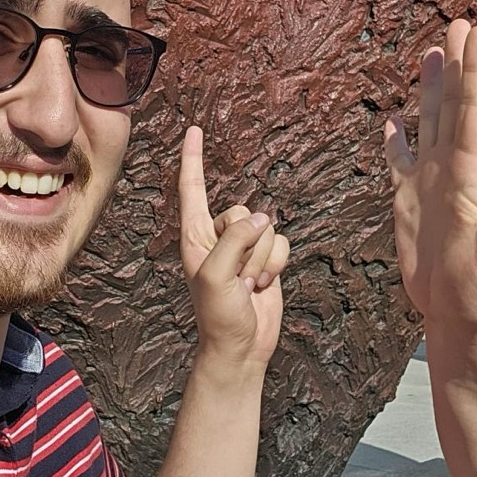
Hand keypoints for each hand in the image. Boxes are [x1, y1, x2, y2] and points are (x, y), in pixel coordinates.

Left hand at [179, 125, 289, 368]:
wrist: (241, 347)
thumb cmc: (217, 316)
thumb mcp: (215, 276)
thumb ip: (235, 241)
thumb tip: (261, 220)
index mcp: (194, 237)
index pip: (194, 188)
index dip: (193, 158)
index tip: (194, 130)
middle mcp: (218, 238)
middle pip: (243, 211)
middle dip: (247, 244)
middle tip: (236, 278)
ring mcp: (243, 249)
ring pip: (267, 229)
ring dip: (262, 259)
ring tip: (247, 285)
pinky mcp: (266, 259)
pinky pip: (282, 244)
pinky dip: (277, 264)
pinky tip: (264, 285)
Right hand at [384, 20, 476, 336]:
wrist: (457, 312)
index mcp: (471, 176)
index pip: (473, 113)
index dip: (474, 73)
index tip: (475, 34)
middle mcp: (452, 172)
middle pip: (454, 107)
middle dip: (457, 66)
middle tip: (459, 25)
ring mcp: (430, 185)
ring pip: (430, 125)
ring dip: (431, 89)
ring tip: (432, 53)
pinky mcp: (410, 203)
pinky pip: (400, 163)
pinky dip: (397, 141)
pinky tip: (394, 122)